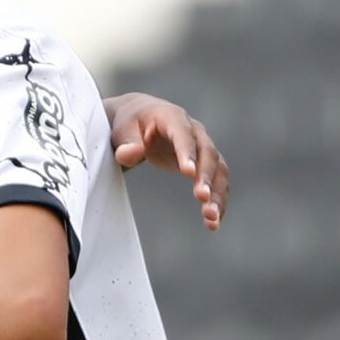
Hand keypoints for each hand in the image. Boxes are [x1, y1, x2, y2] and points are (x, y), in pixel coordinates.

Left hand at [107, 92, 227, 229]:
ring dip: (217, 193)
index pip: (183, 134)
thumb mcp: (122, 129)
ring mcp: (202, 147)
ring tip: (212, 218)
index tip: (188, 173)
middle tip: (202, 198)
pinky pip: (217, 181)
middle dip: (207, 176)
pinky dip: (217, 200)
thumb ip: (126, 142)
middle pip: (207, 153)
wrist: (141, 119)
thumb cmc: (129, 124)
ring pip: (218, 170)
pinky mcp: (204, 163)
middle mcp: (194, 130)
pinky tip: (213, 222)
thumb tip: (129, 154)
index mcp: (172, 117)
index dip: (187, 152)